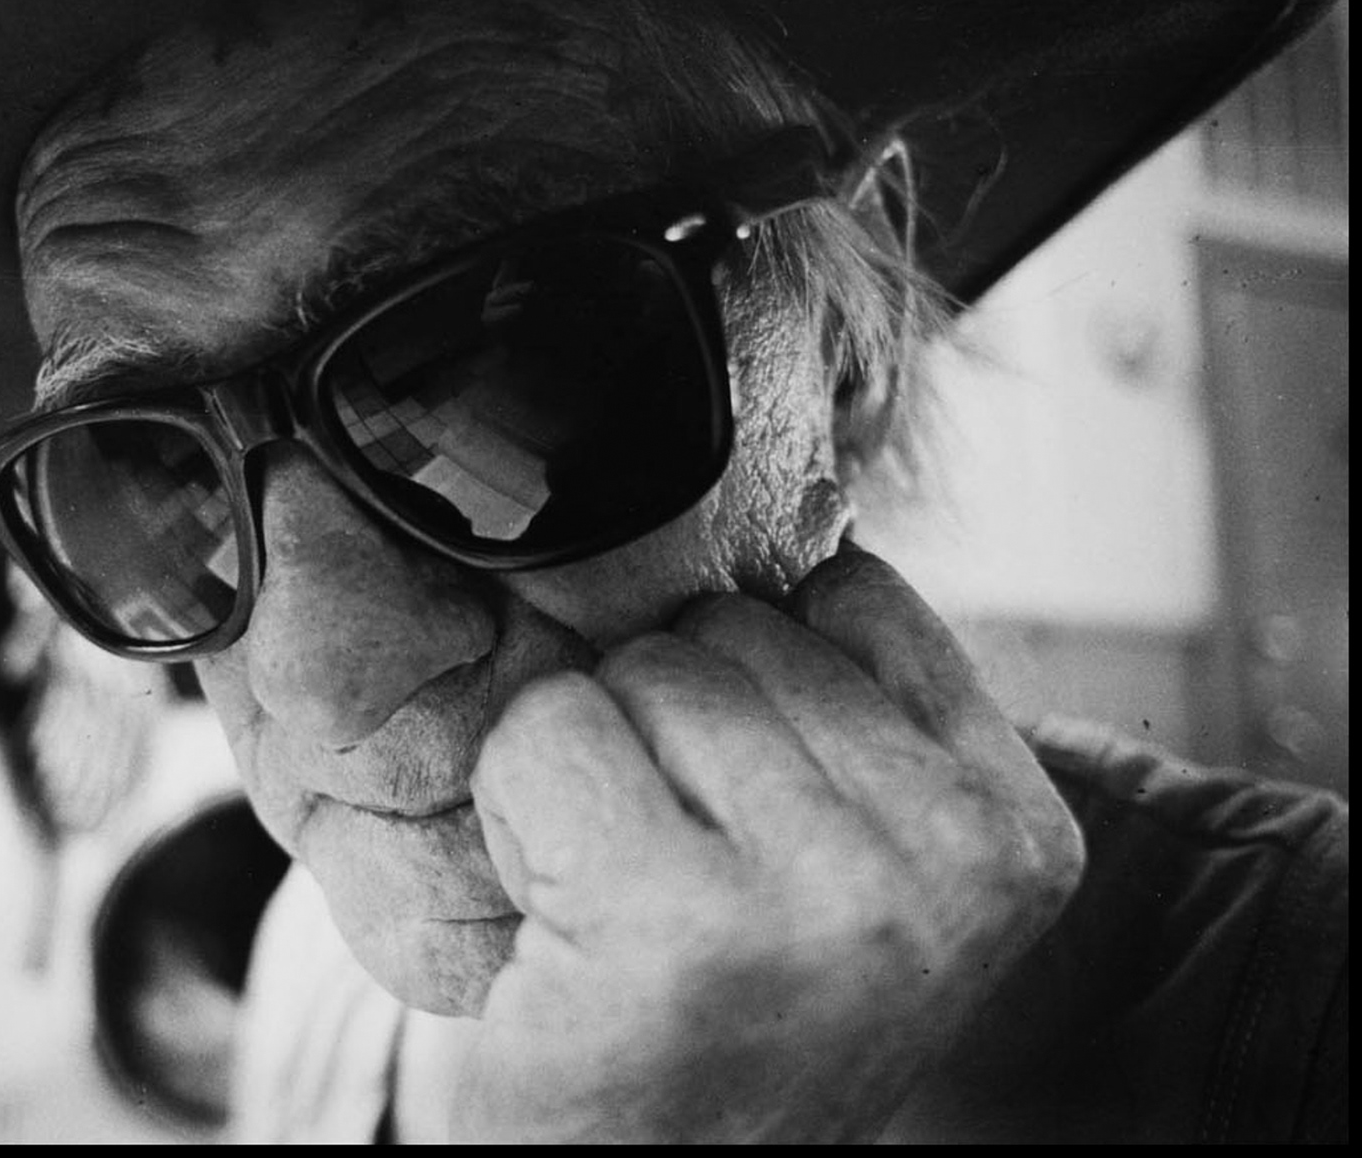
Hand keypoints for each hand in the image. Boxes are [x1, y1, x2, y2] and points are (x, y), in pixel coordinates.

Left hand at [455, 542, 1084, 1142]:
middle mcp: (947, 865)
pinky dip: (520, 806)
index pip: (854, 593)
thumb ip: (850, 710)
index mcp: (1013, 837)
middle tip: (672, 873)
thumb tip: (795, 518)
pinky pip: (551, 731)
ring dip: (592, 771)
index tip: (741, 805)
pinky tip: (565, 916)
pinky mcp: (673, 918)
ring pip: (642, 672)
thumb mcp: (854, 865)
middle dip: (667, 732)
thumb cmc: (726, 1015)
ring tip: (621, 899)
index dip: (753, 678)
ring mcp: (822, 895)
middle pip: (733, 630)